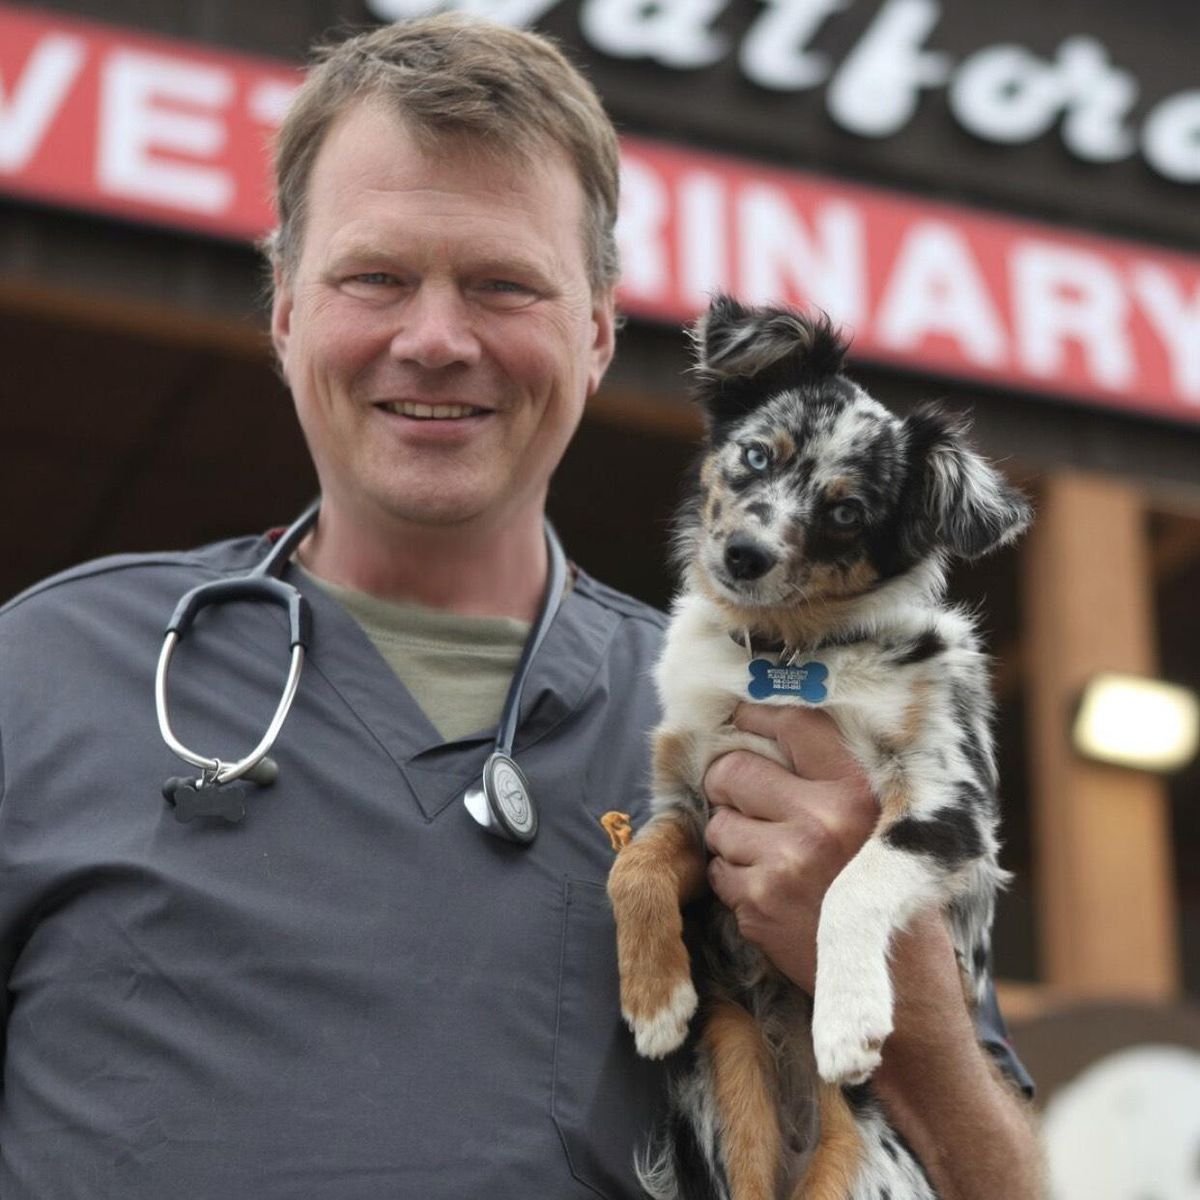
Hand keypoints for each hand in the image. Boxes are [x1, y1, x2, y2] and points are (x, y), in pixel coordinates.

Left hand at [702, 703, 876, 993]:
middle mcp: (819, 822)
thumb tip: (768, 739)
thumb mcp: (886, 826)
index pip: (793, 727)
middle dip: (728, 782)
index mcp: (856, 793)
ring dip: (732, 837)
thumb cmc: (893, 898)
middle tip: (739, 794)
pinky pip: (720, 871)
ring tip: (769, 854)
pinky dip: (734, 878)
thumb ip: (835, 782)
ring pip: (719, 823)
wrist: (902, 988)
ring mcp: (783, 865)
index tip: (742, 717)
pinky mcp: (758, 906)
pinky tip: (770, 891)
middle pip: (734, 770)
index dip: (757, 716)